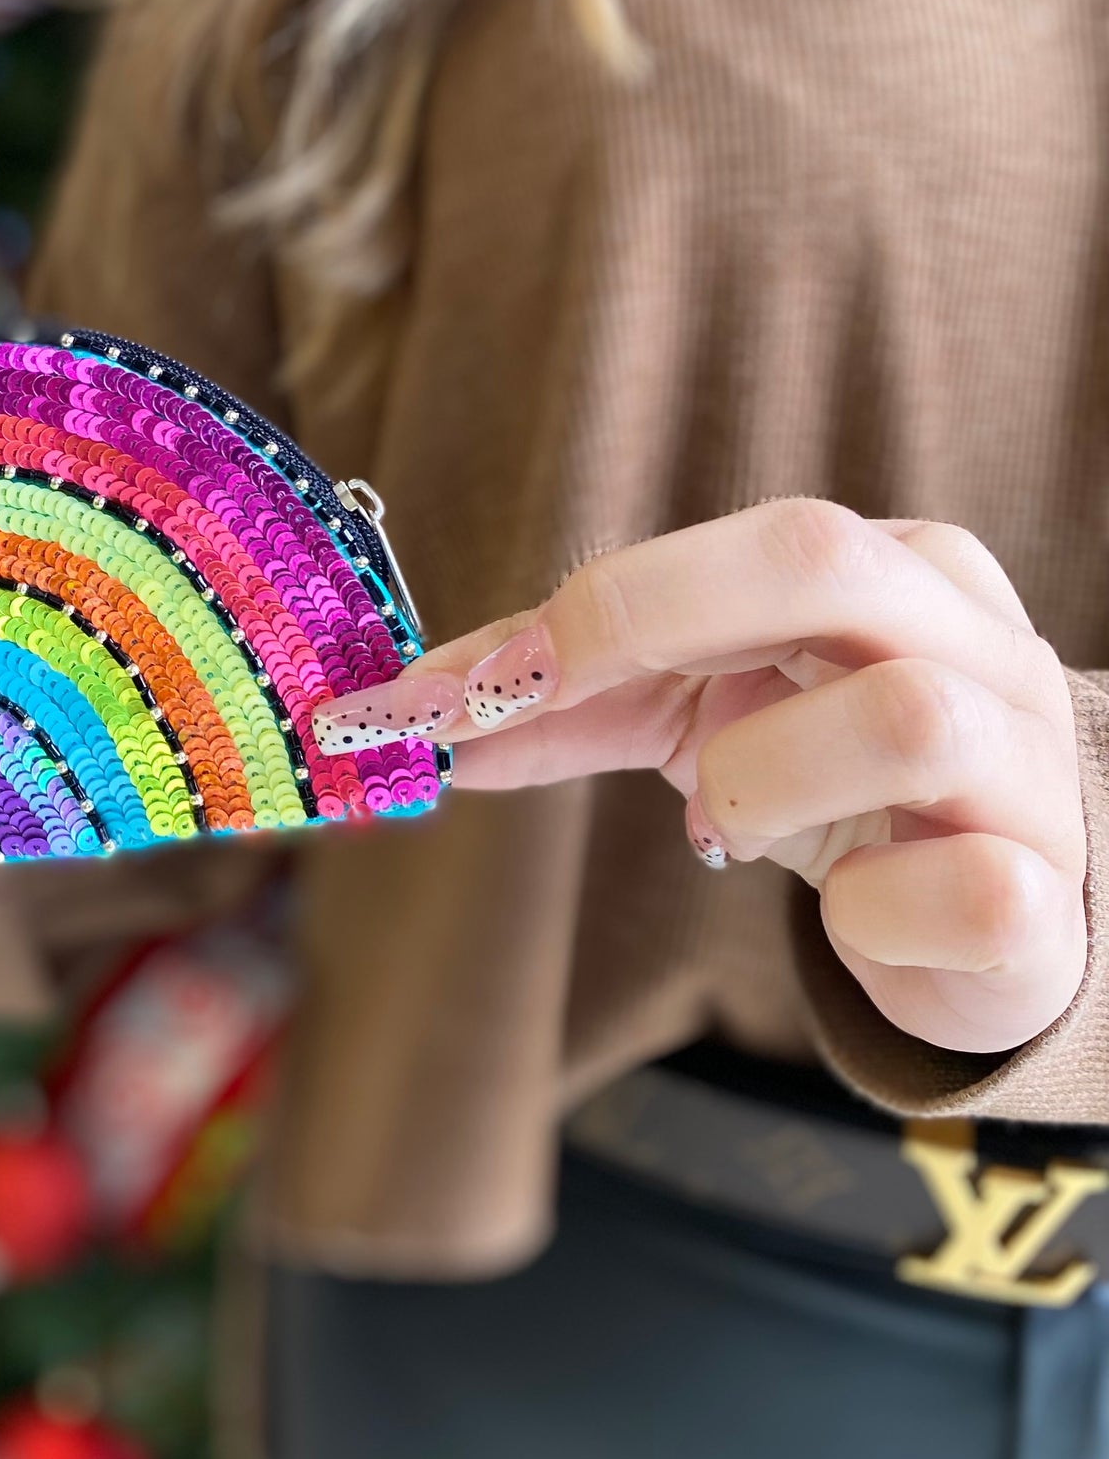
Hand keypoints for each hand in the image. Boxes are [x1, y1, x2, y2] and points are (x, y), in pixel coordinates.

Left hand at [313, 502, 1085, 1058]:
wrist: (1003, 918)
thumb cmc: (839, 786)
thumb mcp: (706, 715)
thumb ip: (571, 702)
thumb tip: (416, 711)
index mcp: (900, 570)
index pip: (750, 539)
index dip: (588, 604)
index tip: (446, 686)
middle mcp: (976, 642)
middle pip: (823, 557)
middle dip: (645, 619)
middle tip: (533, 700)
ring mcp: (1027, 768)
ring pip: (900, 720)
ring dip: (760, 784)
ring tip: (727, 830)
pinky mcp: (1043, 900)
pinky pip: (958, 890)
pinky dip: (865, 916)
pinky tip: (850, 910)